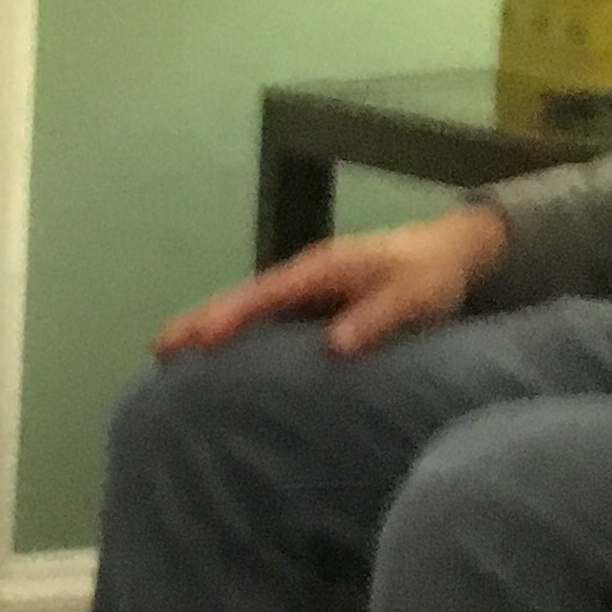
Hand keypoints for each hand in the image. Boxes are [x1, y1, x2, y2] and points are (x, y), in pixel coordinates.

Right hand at [153, 205, 507, 360]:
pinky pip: (263, 318)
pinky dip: (236, 332)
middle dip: (199, 319)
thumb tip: (332, 347)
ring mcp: (304, 289)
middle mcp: (303, 276)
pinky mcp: (310, 303)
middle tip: (157, 349)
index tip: (198, 340)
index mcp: (321, 269)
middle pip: (241, 298)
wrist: (454, 253)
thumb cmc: (431, 275)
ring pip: (247, 308)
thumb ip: (375, 317)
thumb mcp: (413, 296)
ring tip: (172, 356)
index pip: (265, 294)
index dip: (230, 315)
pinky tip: (219, 357)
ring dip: (209, 326)